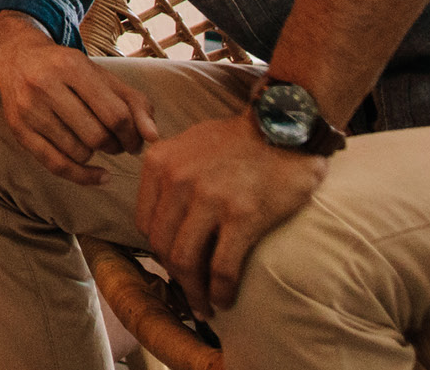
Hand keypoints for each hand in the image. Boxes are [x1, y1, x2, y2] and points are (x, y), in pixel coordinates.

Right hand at [0, 14, 159, 184]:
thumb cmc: (68, 70)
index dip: (132, 135)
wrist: (17, 58)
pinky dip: (83, 176)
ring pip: (78, 152)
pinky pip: (56, 165)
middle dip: (115, 146)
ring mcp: (29, 109)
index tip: (135, 141)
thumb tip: (153, 137)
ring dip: (96, 155)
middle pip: (97, 136)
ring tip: (96, 143)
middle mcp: (46, 85)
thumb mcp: (102, 76)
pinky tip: (98, 174)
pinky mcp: (18, 130)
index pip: (115, 114)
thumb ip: (134, 102)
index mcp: (72, 66)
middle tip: (117, 144)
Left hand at [135, 114, 327, 317]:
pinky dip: (220, 291)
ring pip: (186, 262)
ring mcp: (209, 199)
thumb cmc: (237, 139)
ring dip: (194, 292)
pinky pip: (222, 267)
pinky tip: (225, 299)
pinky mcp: (242, 216)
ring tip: (204, 304)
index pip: (145, 224)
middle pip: (163, 246)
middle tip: (189, 293)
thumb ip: (167, 175)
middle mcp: (177, 180)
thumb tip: (161, 218)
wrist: (284, 125)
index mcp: (159, 163)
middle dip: (175, 276)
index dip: (158, 251)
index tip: (173, 264)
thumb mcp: (187, 144)